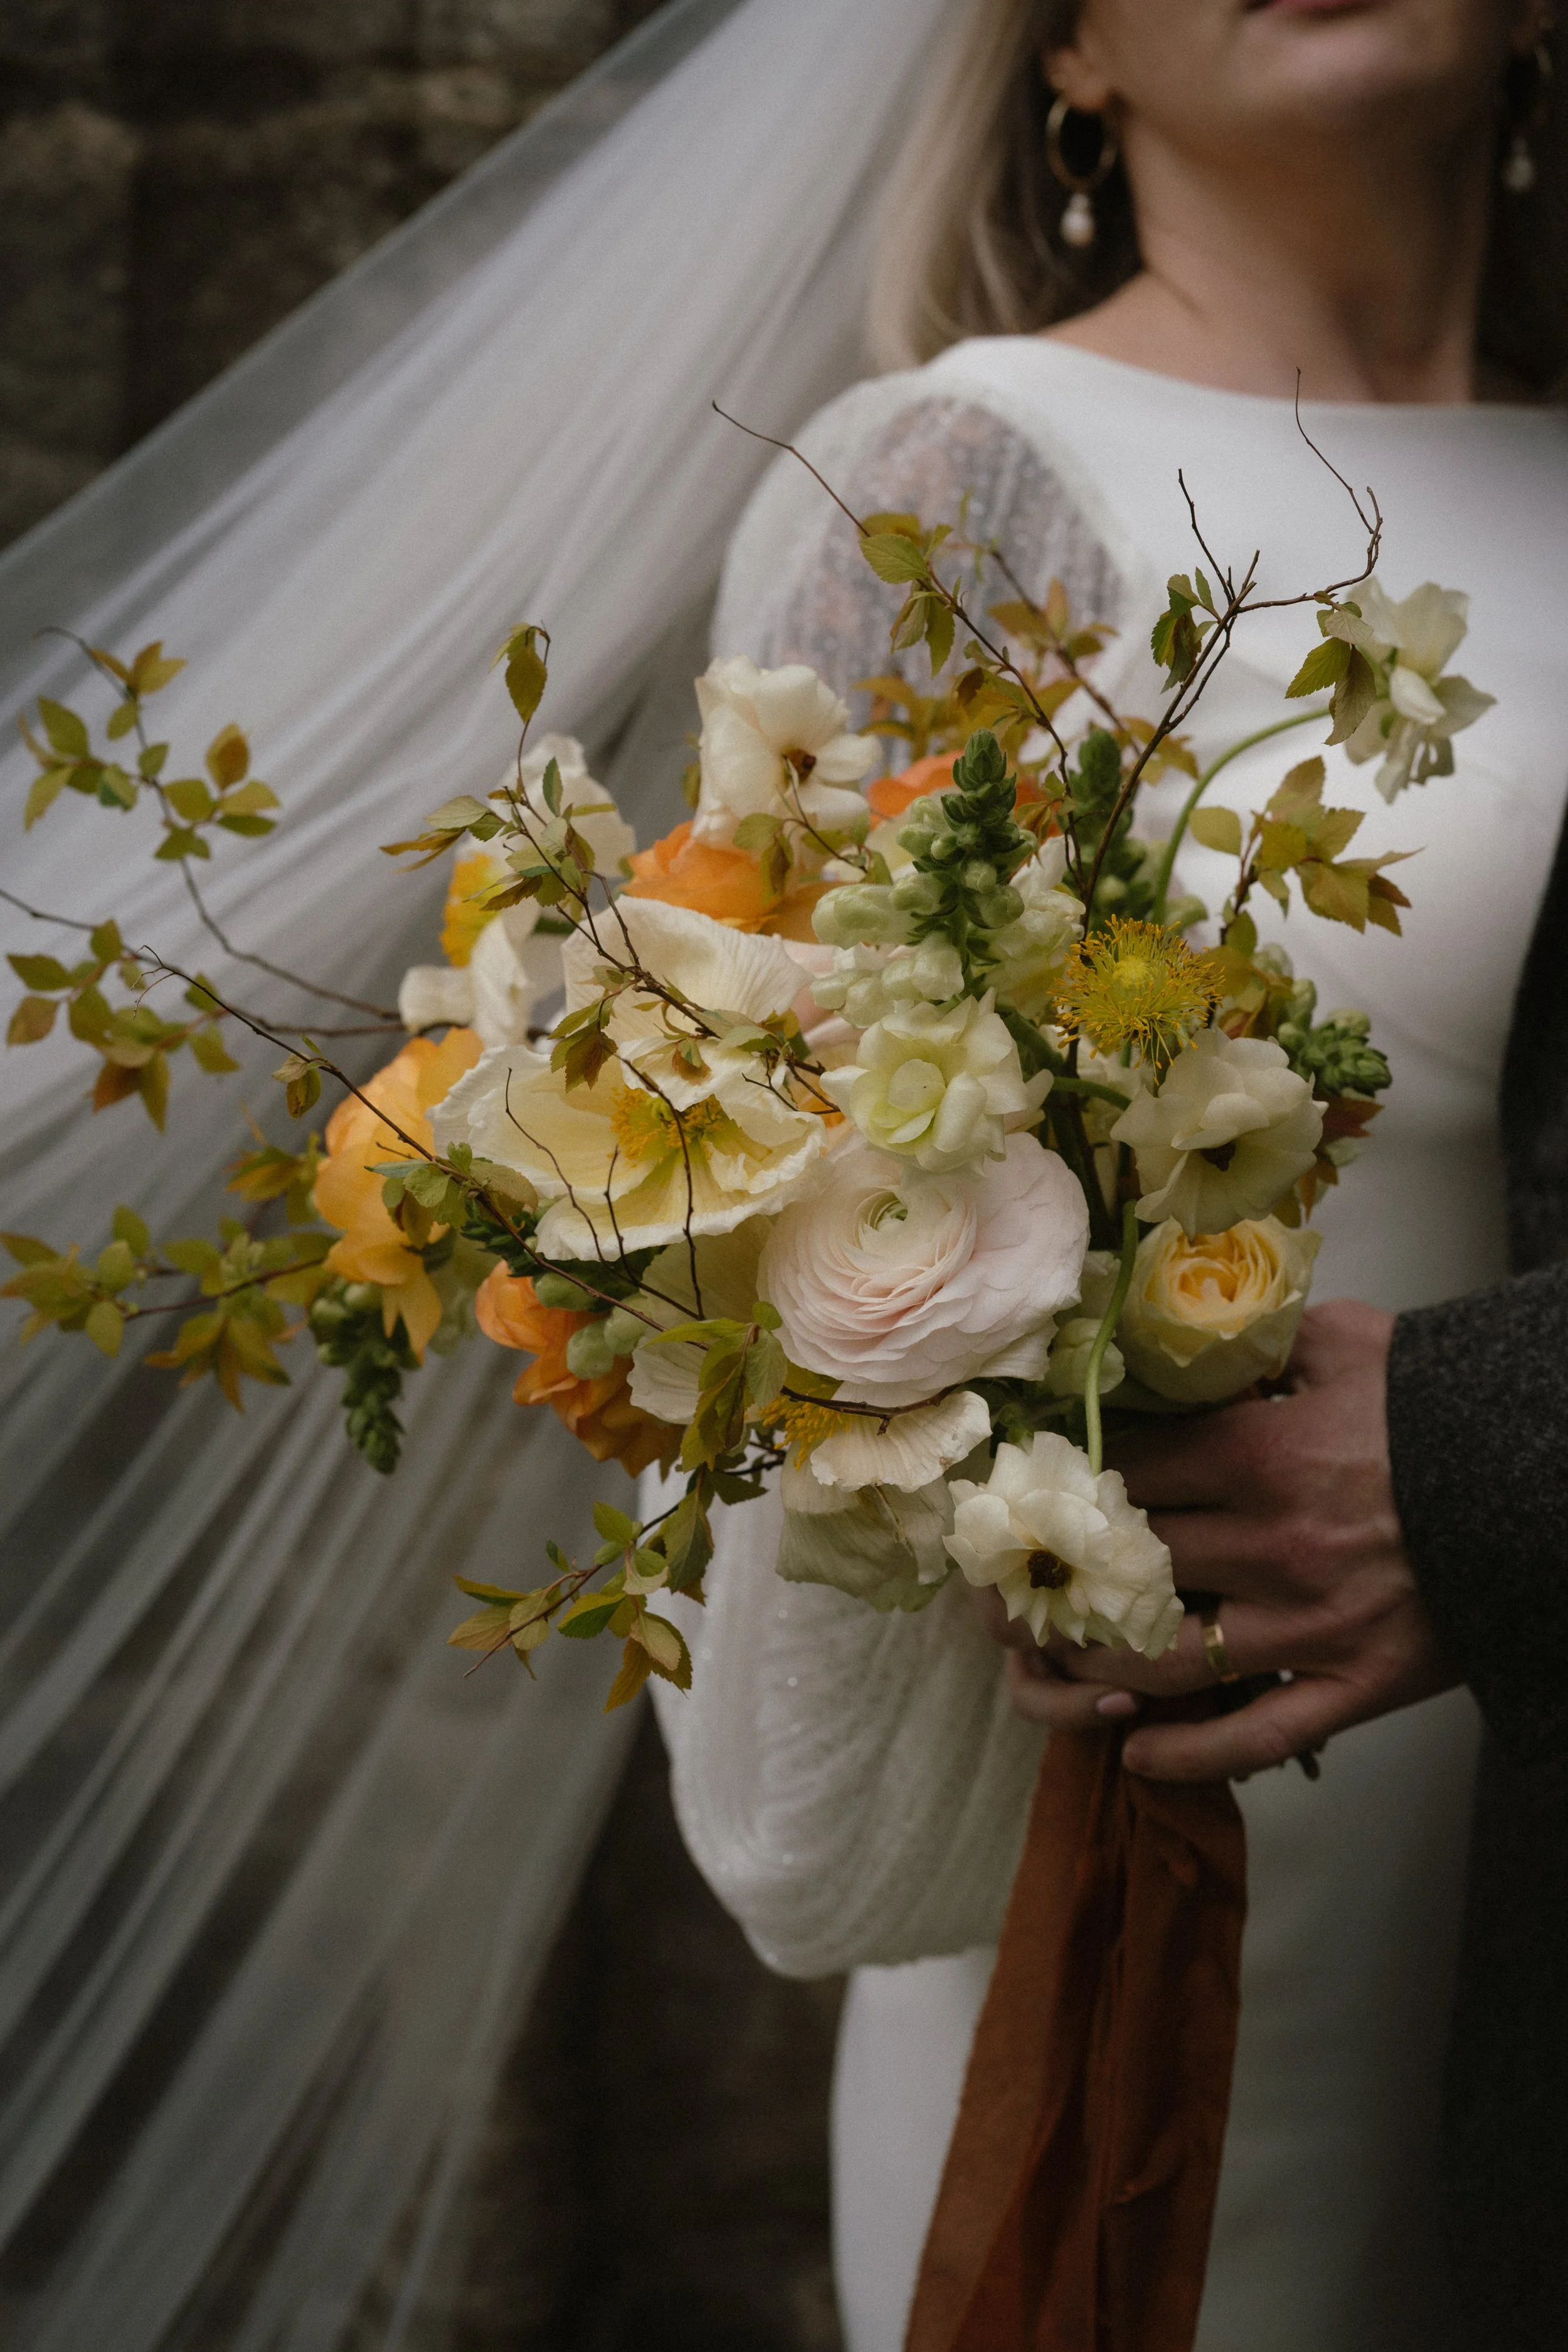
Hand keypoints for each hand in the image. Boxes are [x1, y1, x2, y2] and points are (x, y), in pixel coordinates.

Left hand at [985, 1301, 1458, 1779]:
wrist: (1545, 1477)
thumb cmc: (1440, 1402)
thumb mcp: (1343, 1341)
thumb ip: (1248, 1343)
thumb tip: (1169, 1332)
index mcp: (1261, 1456)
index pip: (1124, 1477)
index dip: (1065, 1486)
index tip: (1032, 1489)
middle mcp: (1275, 1547)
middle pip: (1128, 1572)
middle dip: (1058, 1575)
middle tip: (1011, 1578)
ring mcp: (1316, 1626)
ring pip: (1167, 1662)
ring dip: (1095, 1665)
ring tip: (1053, 1658)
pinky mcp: (1361, 1684)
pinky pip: (1259, 1735)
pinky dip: (1189, 1751)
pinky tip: (1135, 1747)